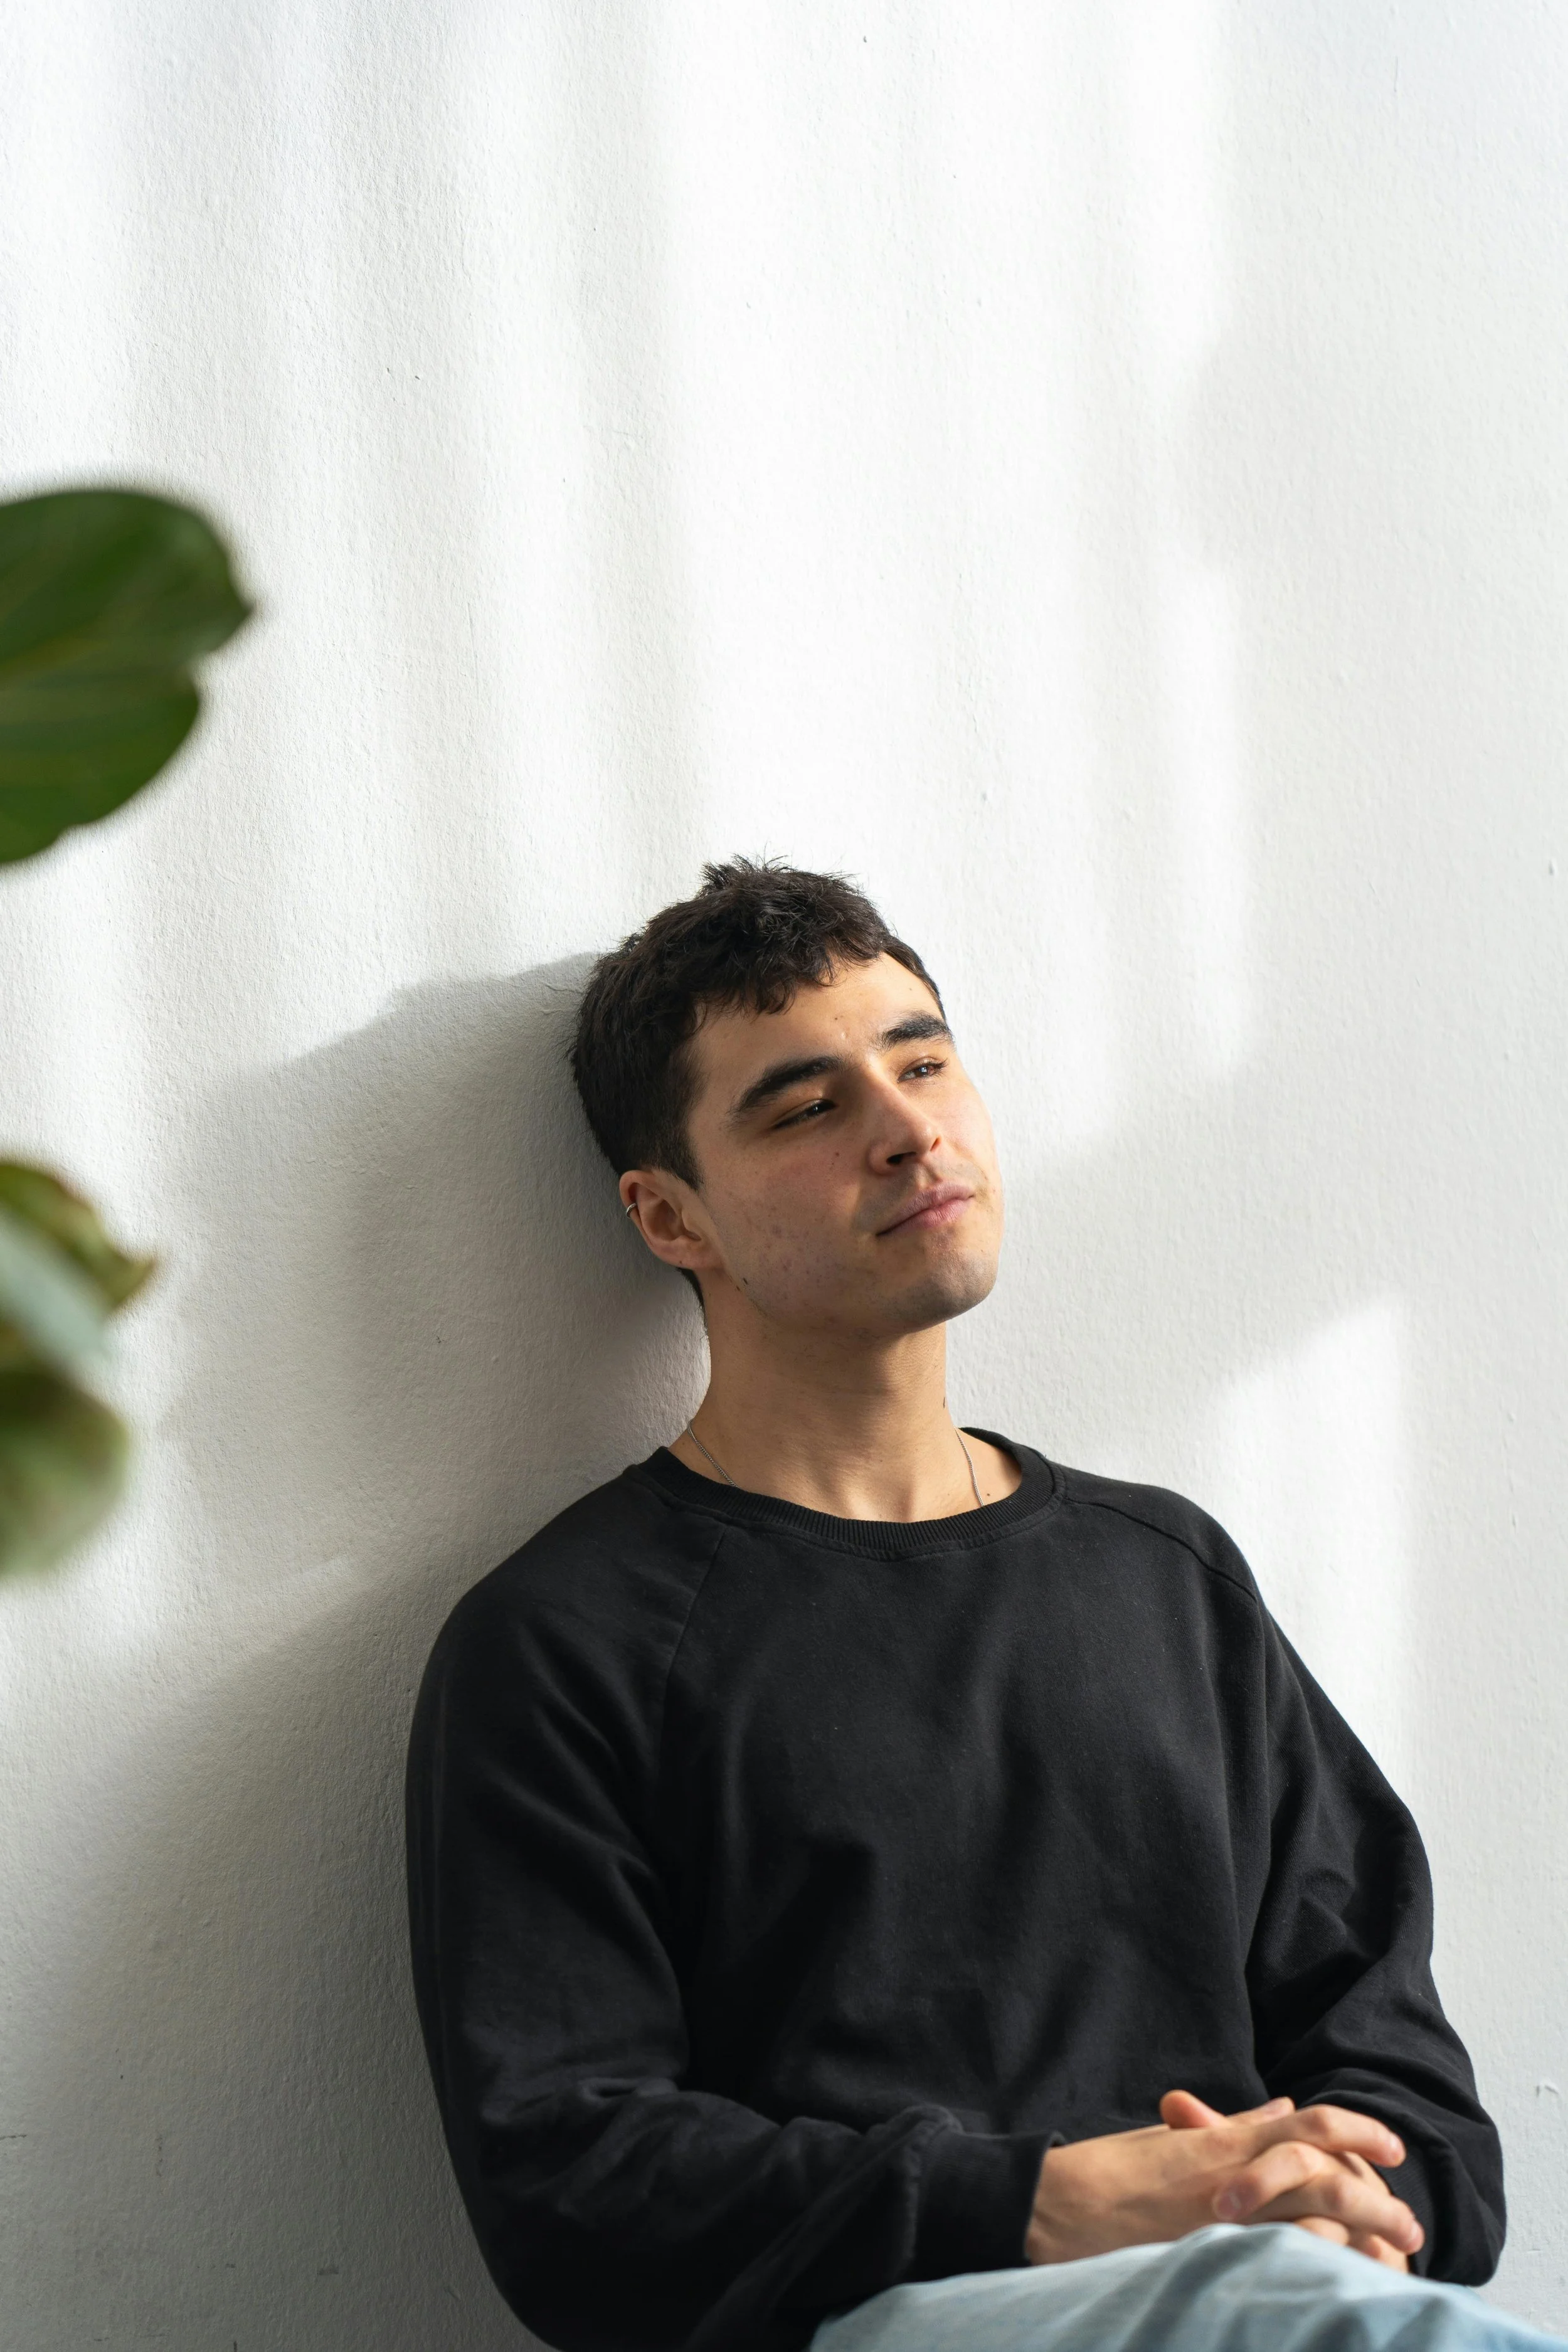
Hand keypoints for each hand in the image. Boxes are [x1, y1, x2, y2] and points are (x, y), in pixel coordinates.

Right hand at [1025, 2090, 1422, 2267]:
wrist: (1053, 2206)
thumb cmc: (1109, 2171)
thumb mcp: (1176, 2140)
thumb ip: (1233, 2126)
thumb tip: (1286, 2106)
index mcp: (1222, 2141)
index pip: (1307, 2126)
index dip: (1357, 2132)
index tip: (1395, 2148)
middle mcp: (1228, 2176)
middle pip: (1323, 2177)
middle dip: (1375, 2198)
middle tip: (1409, 2225)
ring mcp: (1220, 2220)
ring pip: (1309, 2221)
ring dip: (1358, 2238)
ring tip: (1393, 2260)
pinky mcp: (1206, 2254)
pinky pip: (1275, 2258)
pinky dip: (1315, 2264)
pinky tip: (1341, 2280)